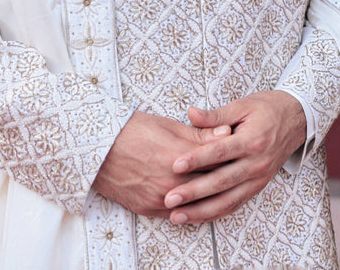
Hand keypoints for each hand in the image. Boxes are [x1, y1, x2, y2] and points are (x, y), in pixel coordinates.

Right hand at [93, 110, 230, 216]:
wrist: (97, 149)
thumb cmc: (130, 131)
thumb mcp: (166, 125)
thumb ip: (199, 134)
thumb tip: (227, 133)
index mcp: (179, 157)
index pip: (217, 161)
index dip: (232, 157)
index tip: (242, 154)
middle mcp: (172, 182)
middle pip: (210, 185)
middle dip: (226, 179)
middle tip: (239, 173)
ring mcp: (161, 199)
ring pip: (196, 205)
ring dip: (210, 198)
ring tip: (224, 190)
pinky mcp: (150, 209)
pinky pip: (178, 214)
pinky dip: (190, 210)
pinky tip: (199, 204)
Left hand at [163, 90, 306, 224]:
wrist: (297, 119)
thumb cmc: (268, 109)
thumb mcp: (242, 105)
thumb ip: (215, 115)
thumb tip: (191, 113)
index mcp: (252, 140)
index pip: (219, 153)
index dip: (197, 159)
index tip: (175, 165)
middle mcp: (256, 164)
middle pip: (221, 182)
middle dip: (194, 193)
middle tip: (170, 198)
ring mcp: (258, 179)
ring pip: (227, 200)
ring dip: (201, 211)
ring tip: (178, 216)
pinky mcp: (258, 187)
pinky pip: (235, 204)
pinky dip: (216, 213)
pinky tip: (198, 217)